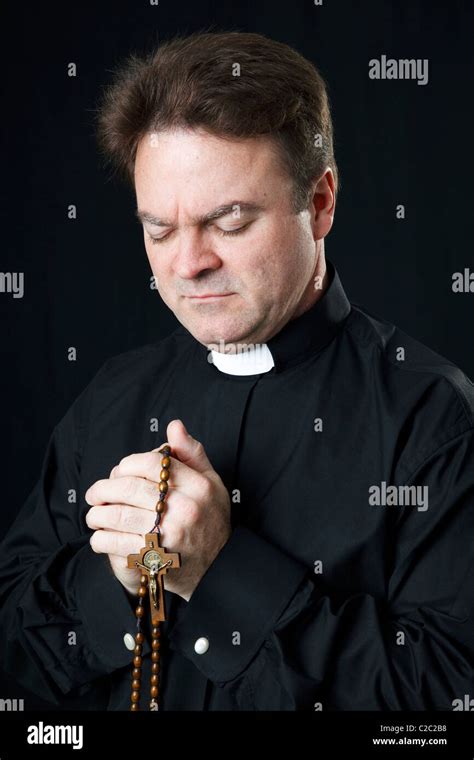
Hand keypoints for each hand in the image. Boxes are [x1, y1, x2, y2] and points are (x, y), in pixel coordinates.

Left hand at [84, 419, 231, 600]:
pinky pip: (115, 544)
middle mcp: (184, 509)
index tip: (119, 472)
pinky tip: (100, 537)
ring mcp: (168, 535)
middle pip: (129, 488)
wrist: (219, 568)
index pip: (151, 463)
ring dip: (97, 515)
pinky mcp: (154, 560)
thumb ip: (192, 453)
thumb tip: (174, 426)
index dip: (127, 464)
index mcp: (198, 487)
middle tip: (95, 494)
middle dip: (103, 489)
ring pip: (117, 516)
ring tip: (94, 515)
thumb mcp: (212, 483)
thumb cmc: (212, 521)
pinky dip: (100, 539)